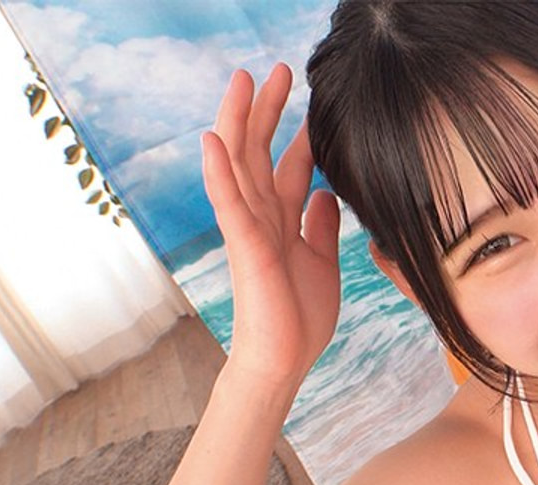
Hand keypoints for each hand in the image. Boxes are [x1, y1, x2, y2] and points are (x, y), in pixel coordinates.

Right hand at [202, 64, 340, 389]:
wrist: (284, 362)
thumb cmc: (298, 319)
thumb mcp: (322, 262)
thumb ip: (320, 227)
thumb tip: (323, 193)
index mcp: (282, 222)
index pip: (286, 165)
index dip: (296, 132)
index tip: (309, 101)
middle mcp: (263, 219)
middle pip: (260, 153)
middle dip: (267, 111)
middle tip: (277, 69)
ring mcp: (250, 231)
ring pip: (240, 166)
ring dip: (240, 122)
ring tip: (242, 80)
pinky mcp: (245, 249)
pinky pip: (229, 204)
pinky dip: (220, 173)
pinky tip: (213, 141)